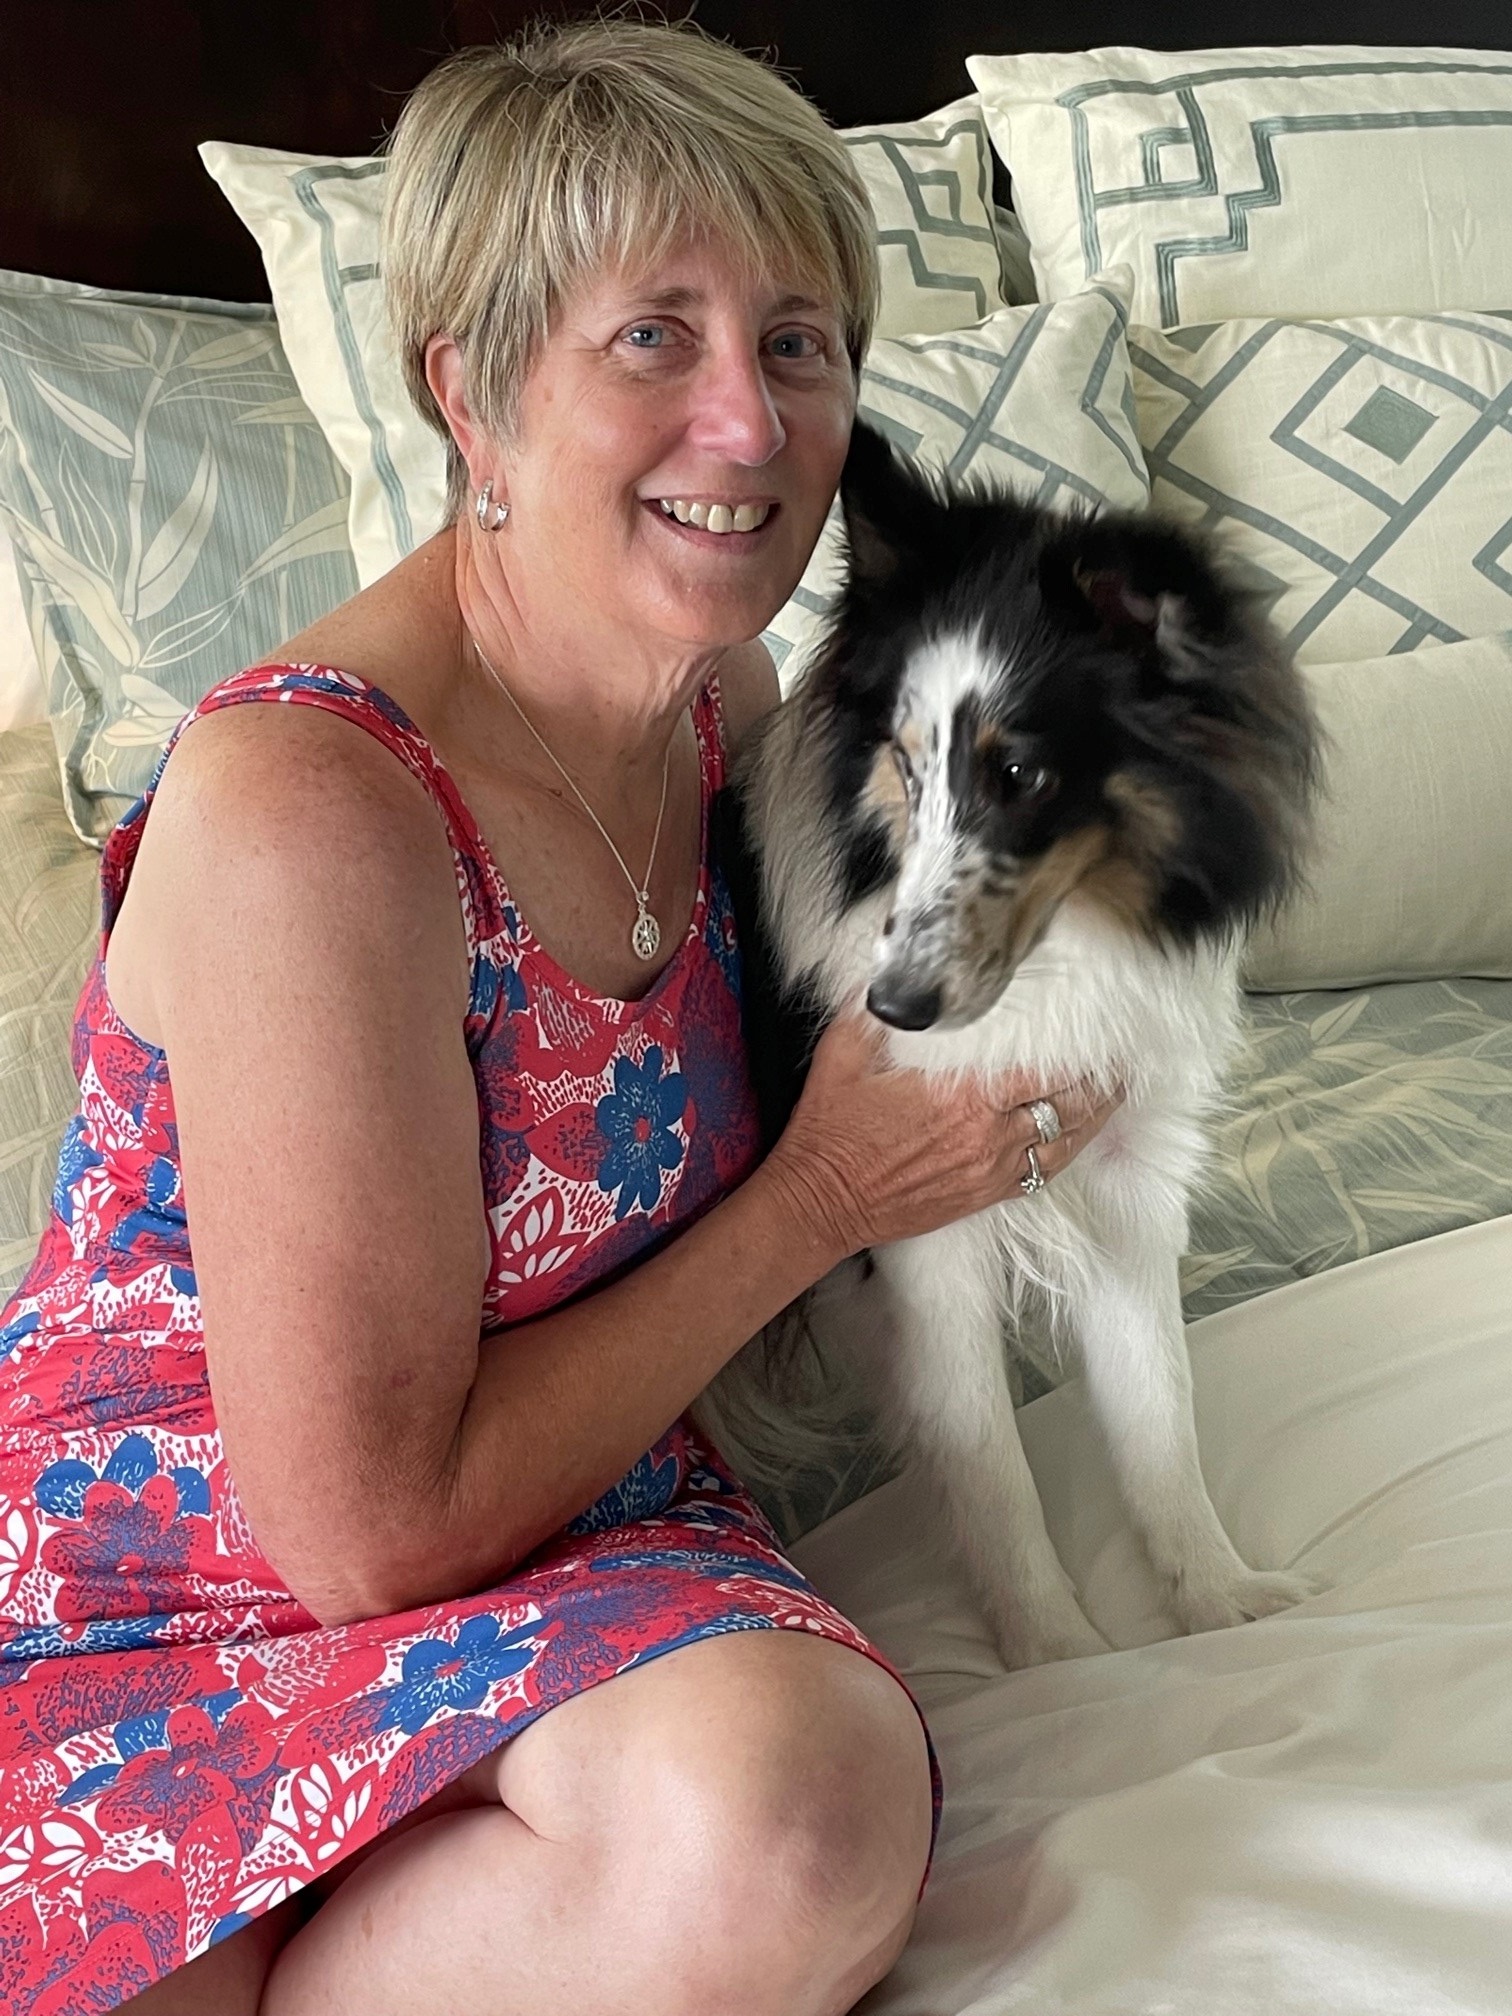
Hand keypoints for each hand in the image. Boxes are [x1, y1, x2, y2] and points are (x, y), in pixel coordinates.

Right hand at [765, 1013, 1125, 1262]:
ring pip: (1066, 1141)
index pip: (1045, 1069)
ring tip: (1118, 1091)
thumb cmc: (831, 1129)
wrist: (820, 1200)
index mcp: (962, 1096)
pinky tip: (1081, 1135)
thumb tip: (893, 973)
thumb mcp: (843, 1053)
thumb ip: (876, 1010)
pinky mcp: (984, 1195)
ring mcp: (990, 1170)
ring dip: (1096, 1116)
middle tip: (1128, 1056)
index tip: (1105, 1029)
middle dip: (1102, 1081)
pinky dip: (1069, 1150)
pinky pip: (1044, 1172)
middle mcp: (988, 1135)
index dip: (1083, 1050)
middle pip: (1069, 1105)